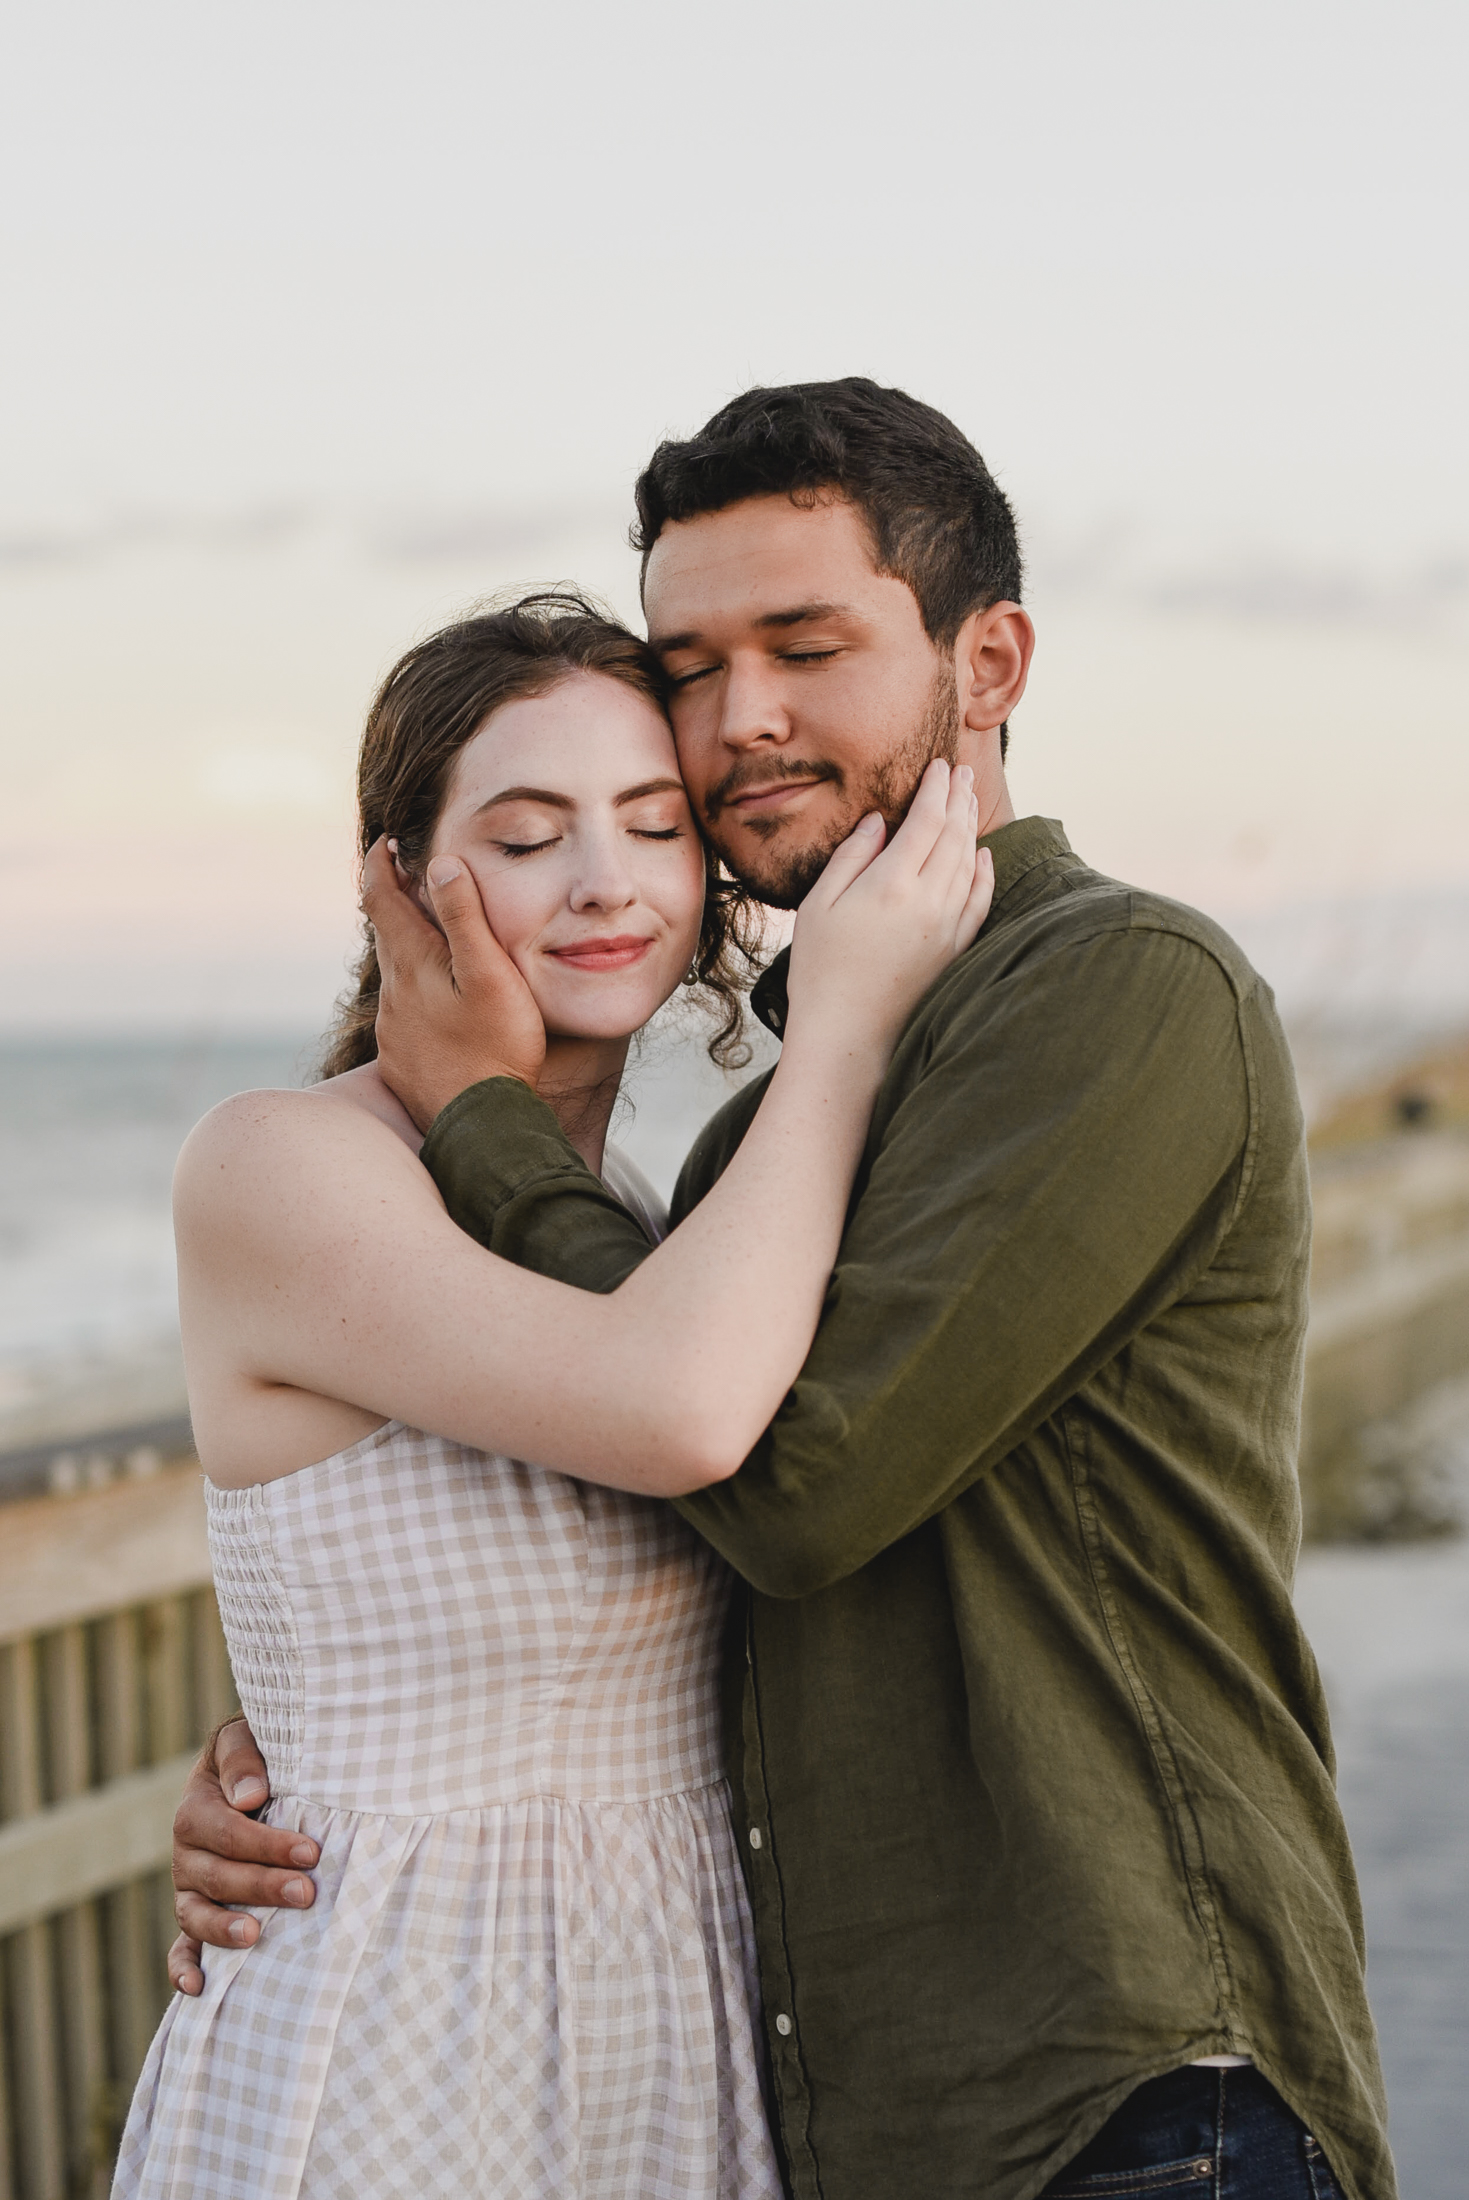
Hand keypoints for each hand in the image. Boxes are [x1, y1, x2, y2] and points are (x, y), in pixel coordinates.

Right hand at [166, 1716, 318, 1994]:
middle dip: (263, 1886)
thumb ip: (243, 1761)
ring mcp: (188, 1889)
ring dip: (223, 1928)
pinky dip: (183, 1969)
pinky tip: (199, 1988)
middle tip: (306, 1892)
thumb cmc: (255, 1758)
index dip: (267, 1845)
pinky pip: (181, 1947)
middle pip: (218, 1876)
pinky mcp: (195, 1915)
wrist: (247, 1774)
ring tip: (255, 1936)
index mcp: (196, 1811)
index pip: (228, 1833)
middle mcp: (186, 1854)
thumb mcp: (244, 1740)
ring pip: (196, 1914)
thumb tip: (251, 1796)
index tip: (310, 1851)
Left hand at [361, 836, 547, 1132]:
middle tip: (410, 876)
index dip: (379, 863)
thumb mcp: (489, 974)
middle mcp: (394, 995)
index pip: (379, 897)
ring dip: (408, 949)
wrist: (482, 1128)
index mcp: (411, 963)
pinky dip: (418, 993)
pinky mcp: (403, 1061)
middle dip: (394, 901)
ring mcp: (395, 1031)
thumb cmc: (496, 1048)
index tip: (385, 841)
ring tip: (434, 938)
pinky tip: (444, 1006)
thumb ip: (464, 917)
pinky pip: (405, 1014)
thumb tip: (438, 861)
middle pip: (385, 934)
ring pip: (396, 976)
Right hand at [784, 760, 992, 1058]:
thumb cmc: (820, 970)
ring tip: (969, 802)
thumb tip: (879, 821)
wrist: (847, 1036)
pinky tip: (983, 856)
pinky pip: (980, 901)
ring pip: (970, 864)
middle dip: (959, 798)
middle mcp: (928, 902)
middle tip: (962, 772)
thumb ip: (851, 856)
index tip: (940, 766)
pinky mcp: (954, 951)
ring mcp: (947, 928)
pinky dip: (985, 873)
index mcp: (891, 885)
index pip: (926, 820)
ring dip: (972, 828)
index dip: (936, 788)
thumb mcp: (819, 905)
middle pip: (954, 835)